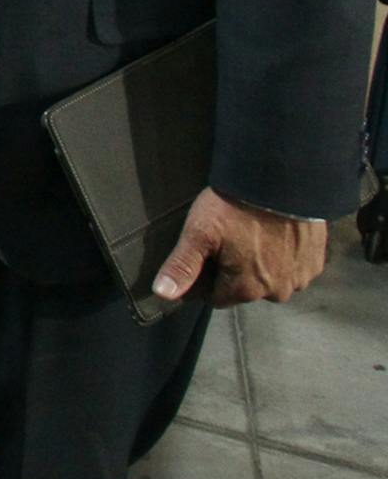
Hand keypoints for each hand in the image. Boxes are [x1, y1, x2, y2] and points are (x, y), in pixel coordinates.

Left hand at [152, 186, 327, 307]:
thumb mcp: (199, 232)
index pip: (216, 297)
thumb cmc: (235, 207)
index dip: (207, 275)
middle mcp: (277, 292)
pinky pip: (293, 267)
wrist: (281, 181)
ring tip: (254, 233)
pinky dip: (284, 255)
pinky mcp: (315, 262)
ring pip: (270, 279)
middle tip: (231, 237)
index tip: (208, 251)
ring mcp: (300, 278)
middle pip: (244, 289)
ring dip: (261, 263)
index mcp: (246, 290)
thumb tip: (162, 294)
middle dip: (235, 269)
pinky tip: (276, 233)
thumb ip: (182, 266)